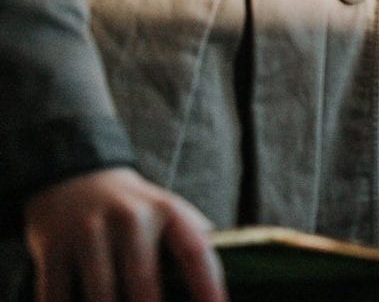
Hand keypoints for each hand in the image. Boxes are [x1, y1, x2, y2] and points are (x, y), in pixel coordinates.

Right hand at [23, 167, 222, 301]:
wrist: (76, 178)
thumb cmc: (137, 211)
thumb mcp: (171, 213)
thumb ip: (196, 242)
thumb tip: (236, 279)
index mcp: (168, 212)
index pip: (196, 254)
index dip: (208, 288)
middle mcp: (130, 218)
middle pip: (143, 283)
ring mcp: (88, 231)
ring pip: (101, 295)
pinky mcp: (53, 246)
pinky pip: (57, 294)